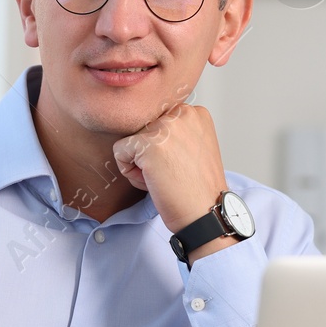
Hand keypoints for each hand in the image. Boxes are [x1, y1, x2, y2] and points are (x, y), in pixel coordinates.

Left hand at [112, 102, 235, 258]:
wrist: (205, 214)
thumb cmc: (198, 188)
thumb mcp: (194, 148)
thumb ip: (175, 133)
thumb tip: (145, 129)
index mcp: (195, 113)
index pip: (157, 122)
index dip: (163, 147)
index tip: (180, 164)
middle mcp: (182, 113)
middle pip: (144, 130)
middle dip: (150, 154)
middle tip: (173, 173)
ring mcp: (165, 127)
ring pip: (132, 141)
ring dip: (141, 163)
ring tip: (165, 178)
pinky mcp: (148, 143)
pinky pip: (120, 152)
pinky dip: (129, 172)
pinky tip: (153, 182)